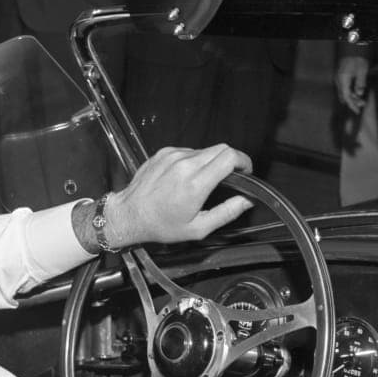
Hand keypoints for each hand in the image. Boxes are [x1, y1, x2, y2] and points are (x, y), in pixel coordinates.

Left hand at [102, 145, 253, 247]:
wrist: (130, 215)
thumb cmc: (161, 225)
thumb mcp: (198, 228)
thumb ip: (226, 213)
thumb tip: (247, 201)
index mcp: (195, 184)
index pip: (229, 157)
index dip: (243, 161)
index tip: (245, 171)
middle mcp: (184, 165)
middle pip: (221, 148)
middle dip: (232, 160)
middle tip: (231, 176)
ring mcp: (173, 155)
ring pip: (204, 149)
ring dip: (211, 161)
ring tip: (203, 181)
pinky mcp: (164, 152)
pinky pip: (188, 151)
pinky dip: (193, 161)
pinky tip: (185, 178)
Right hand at [335, 54, 369, 113]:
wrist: (352, 48)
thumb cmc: (358, 59)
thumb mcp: (362, 71)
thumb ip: (360, 84)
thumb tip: (359, 94)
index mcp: (343, 80)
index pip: (347, 97)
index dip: (352, 105)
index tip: (358, 111)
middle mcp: (339, 81)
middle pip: (344, 96)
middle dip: (353, 101)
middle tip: (362, 104)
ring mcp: (338, 79)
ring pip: (344, 92)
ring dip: (352, 96)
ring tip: (361, 99)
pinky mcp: (340, 77)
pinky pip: (344, 88)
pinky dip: (350, 92)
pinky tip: (356, 92)